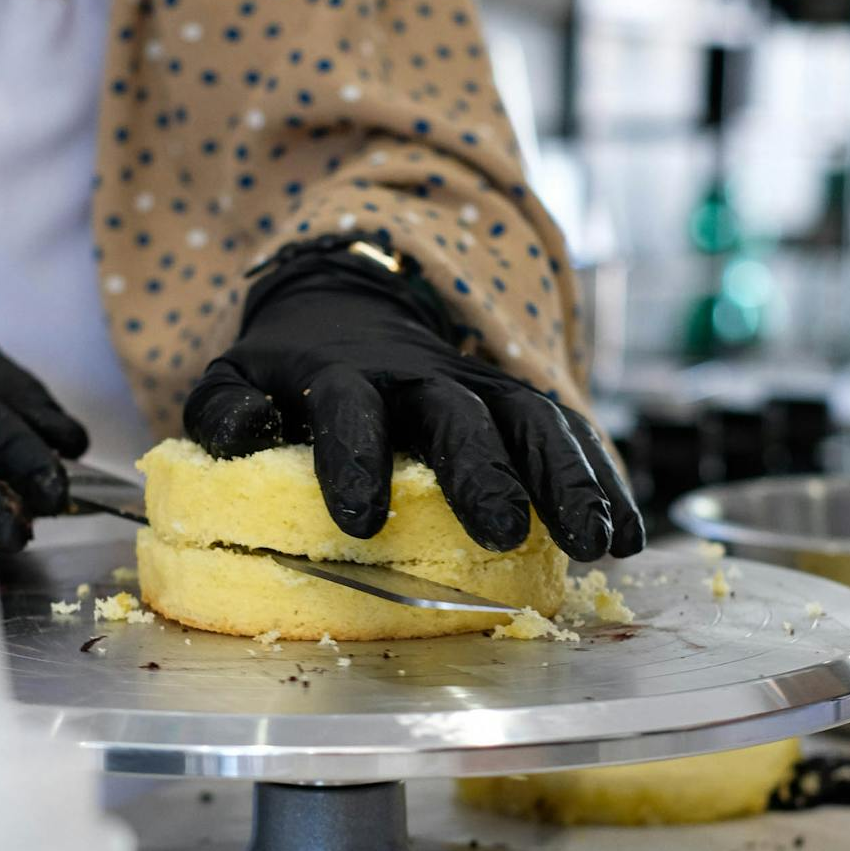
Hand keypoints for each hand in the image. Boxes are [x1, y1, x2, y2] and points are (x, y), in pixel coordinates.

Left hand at [184, 249, 643, 563]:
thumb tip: (248, 431)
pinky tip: (627, 539)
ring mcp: (478, 385)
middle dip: (482, 472)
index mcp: (342, 374)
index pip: (348, 406)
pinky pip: (568, 435)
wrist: (349, 308)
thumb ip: (222, 409)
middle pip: (458, 414)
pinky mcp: (518, 404)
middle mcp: (419, 376)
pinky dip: (603, 482)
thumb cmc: (287, 373)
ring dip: (567, 480)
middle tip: (501, 532)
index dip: (354, 456)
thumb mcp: (234, 377)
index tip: (361, 519)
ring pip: (531, 420)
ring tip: (595, 543)